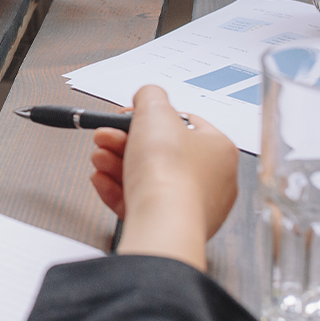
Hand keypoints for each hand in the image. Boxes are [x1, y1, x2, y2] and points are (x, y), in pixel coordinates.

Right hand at [88, 85, 238, 270]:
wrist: (162, 222)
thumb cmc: (170, 173)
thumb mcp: (155, 111)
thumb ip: (150, 95)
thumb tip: (147, 96)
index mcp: (219, 149)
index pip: (185, 124)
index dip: (151, 116)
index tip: (129, 116)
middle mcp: (211, 179)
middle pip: (160, 151)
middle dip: (124, 141)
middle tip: (106, 136)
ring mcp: (192, 205)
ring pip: (148, 177)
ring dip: (116, 163)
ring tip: (99, 157)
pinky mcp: (170, 225)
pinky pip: (141, 202)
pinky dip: (118, 189)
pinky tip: (101, 179)